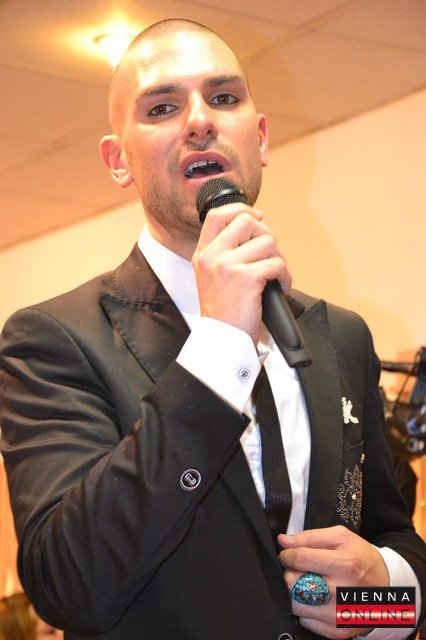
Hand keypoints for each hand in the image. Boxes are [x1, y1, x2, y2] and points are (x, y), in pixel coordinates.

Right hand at [191, 203, 290, 344]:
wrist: (223, 340)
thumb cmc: (224, 314)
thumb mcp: (212, 278)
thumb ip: (225, 254)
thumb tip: (256, 232)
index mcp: (203, 255)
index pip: (217, 215)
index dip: (241, 209)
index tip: (257, 217)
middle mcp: (212, 256)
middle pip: (248, 222)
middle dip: (267, 236)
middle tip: (270, 256)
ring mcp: (228, 266)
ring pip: (268, 242)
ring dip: (279, 260)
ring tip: (276, 277)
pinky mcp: (246, 278)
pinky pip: (277, 264)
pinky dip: (285, 277)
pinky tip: (281, 288)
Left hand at [278, 525, 388, 638]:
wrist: (388, 590)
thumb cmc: (362, 559)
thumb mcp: (341, 538)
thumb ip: (310, 537)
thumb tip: (283, 541)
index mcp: (344, 564)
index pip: (299, 559)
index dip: (287, 554)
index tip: (288, 554)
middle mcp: (340, 592)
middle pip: (292, 583)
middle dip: (290, 573)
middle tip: (300, 570)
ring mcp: (337, 615)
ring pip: (294, 604)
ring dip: (295, 592)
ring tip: (308, 584)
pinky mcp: (335, 631)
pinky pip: (304, 620)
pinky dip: (306, 608)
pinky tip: (318, 599)